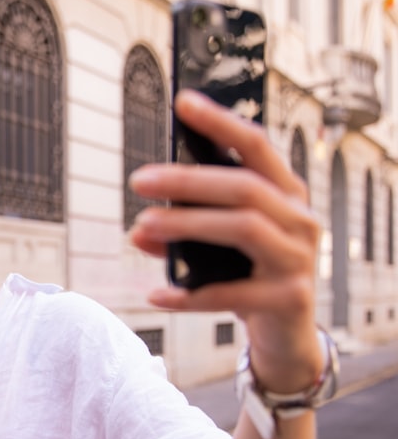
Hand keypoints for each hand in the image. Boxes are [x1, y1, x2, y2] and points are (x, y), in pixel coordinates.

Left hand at [128, 90, 320, 373]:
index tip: (182, 101)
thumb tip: (139, 227)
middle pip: (243, 186)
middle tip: (138, 179)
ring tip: (141, 226)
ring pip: (243, 227)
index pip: (256, 146)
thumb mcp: (216, 250)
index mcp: (285, 194)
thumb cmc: (248, 277)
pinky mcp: (290, 298)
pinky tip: (156, 295)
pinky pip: (232, 294)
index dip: (221, 121)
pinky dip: (189, 295)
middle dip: (187, 180)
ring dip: (186, 225)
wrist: (285, 337)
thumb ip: (181, 233)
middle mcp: (300, 219)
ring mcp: (299, 259)